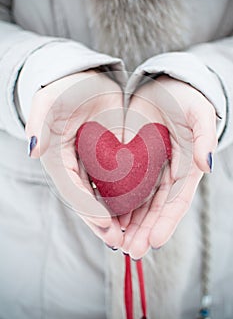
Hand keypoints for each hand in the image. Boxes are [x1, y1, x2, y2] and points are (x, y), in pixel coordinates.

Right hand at [26, 70, 123, 247]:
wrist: (88, 80)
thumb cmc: (66, 88)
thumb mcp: (49, 99)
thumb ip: (39, 121)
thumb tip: (33, 149)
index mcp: (57, 157)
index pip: (71, 188)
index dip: (86, 208)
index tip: (104, 224)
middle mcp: (73, 166)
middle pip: (86, 200)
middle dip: (101, 222)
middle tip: (119, 241)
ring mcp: (91, 164)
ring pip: (102, 197)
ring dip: (114, 217)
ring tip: (130, 236)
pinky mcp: (108, 158)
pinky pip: (117, 182)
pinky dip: (126, 199)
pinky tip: (139, 212)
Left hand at [120, 75, 216, 258]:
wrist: (162, 86)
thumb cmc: (184, 98)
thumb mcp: (198, 112)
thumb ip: (204, 136)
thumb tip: (206, 165)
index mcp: (186, 166)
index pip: (178, 200)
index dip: (167, 221)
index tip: (155, 241)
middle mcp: (168, 173)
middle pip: (157, 208)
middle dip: (146, 231)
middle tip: (132, 252)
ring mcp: (149, 169)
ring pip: (140, 202)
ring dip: (130, 224)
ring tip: (118, 243)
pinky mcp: (132, 161)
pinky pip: (124, 186)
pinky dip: (117, 203)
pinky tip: (108, 218)